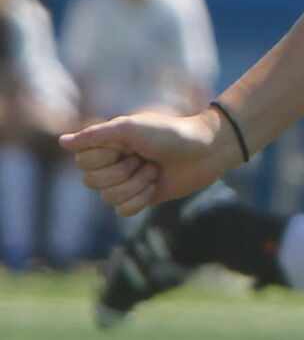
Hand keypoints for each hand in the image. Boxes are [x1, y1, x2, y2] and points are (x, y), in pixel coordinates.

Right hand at [58, 107, 236, 219]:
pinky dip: (141, 199)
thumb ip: (95, 135)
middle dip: (122, 172)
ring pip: (108, 198)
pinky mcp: (141, 198)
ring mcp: (126, 182)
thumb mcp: (130, 128)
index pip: (83, 163)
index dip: (105, 158)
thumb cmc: (170, 134)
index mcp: (106, 144)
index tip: (128, 146)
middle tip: (145, 158)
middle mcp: (112, 163)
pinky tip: (156, 187)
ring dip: (135, 185)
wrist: (206, 150)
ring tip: (154, 170)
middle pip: (92, 183)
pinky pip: (123, 211)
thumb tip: (61, 142)